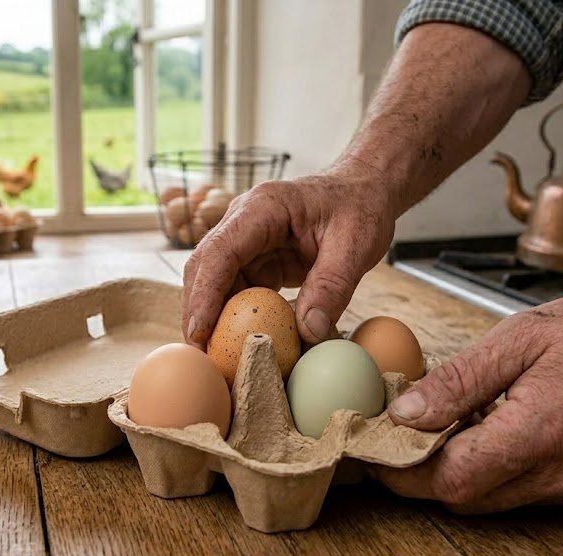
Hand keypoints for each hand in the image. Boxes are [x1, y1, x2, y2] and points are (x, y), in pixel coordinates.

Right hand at [182, 169, 395, 347]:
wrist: (364, 191)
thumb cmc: (360, 207)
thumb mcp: (355, 245)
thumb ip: (332, 286)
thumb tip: (310, 333)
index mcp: (262, 208)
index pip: (220, 252)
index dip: (204, 294)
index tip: (198, 333)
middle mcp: (244, 222)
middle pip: (205, 268)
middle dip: (198, 312)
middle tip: (201, 357)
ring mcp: (247, 242)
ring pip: (216, 283)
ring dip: (214, 319)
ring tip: (218, 359)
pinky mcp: (257, 260)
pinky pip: (238, 291)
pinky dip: (237, 318)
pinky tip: (242, 345)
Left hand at [373, 271, 562, 513]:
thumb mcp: (523, 336)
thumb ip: (461, 379)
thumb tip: (407, 411)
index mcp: (545, 431)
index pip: (451, 478)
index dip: (403, 470)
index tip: (375, 450)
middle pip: (468, 498)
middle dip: (424, 474)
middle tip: (401, 436)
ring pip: (497, 500)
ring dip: (462, 471)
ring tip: (452, 425)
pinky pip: (529, 492)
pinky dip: (500, 469)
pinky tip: (496, 430)